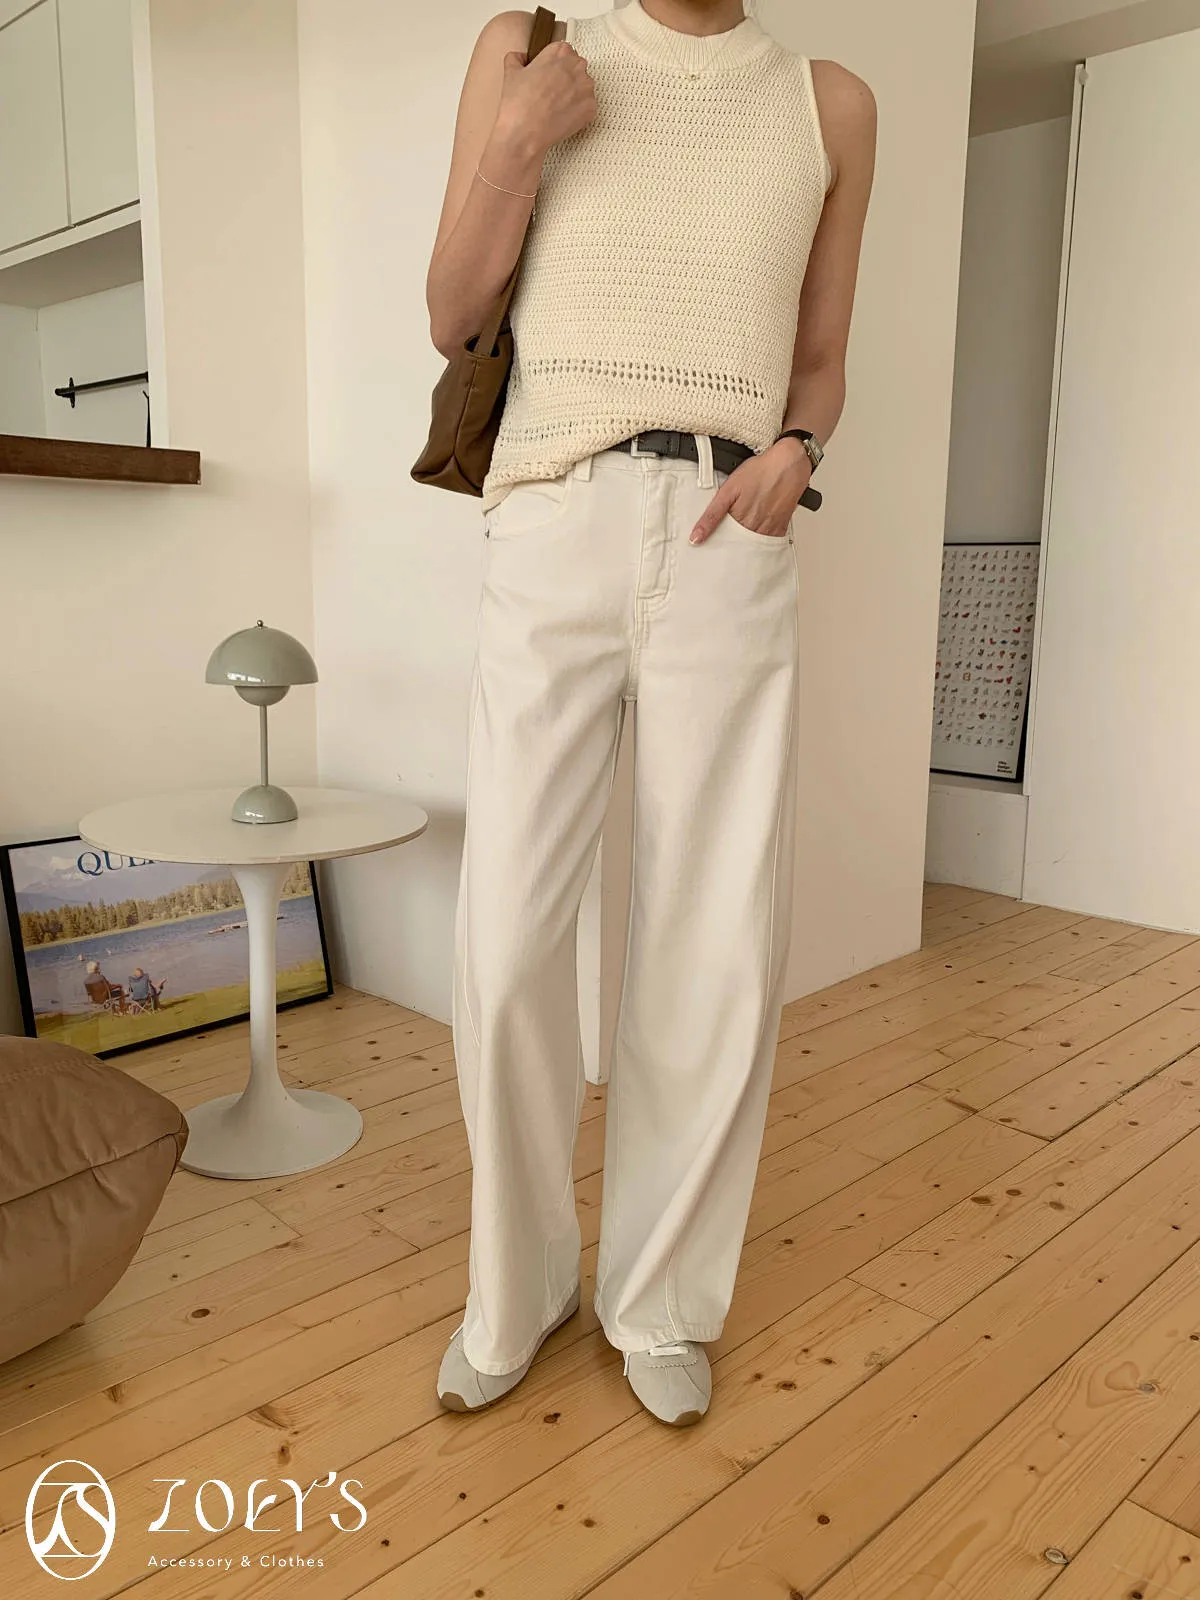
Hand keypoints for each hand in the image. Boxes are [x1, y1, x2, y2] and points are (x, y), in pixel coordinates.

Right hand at [495, 41, 596, 157]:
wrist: (526, 131)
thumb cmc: (519, 103)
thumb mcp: (511, 72)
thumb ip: (517, 58)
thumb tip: (520, 57)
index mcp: (560, 51)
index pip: (563, 52)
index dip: (554, 66)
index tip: (548, 75)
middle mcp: (577, 66)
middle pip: (576, 69)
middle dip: (566, 79)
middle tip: (551, 94)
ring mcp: (587, 87)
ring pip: (583, 88)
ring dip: (573, 95)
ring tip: (556, 107)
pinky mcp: (591, 108)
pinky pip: (587, 108)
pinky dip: (577, 113)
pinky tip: (562, 117)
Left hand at [689, 438, 812, 543]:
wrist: (788, 464)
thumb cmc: (760, 472)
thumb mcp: (728, 491)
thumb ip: (711, 515)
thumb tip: (696, 536)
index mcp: (739, 521)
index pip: (722, 544)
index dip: (714, 547)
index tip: (707, 549)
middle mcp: (754, 528)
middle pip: (737, 548)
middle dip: (729, 548)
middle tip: (723, 544)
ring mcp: (768, 530)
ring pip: (752, 547)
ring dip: (744, 546)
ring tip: (740, 537)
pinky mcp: (780, 527)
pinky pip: (769, 542)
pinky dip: (761, 542)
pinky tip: (756, 534)